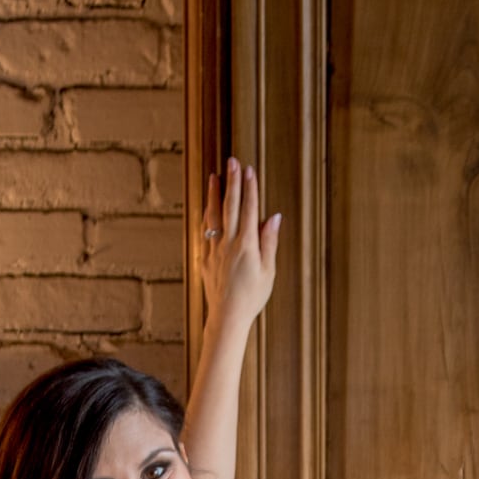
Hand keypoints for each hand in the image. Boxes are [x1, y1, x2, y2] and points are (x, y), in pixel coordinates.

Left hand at [200, 156, 280, 329]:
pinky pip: (204, 232)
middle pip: (230, 206)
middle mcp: (228, 243)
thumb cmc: (252, 297)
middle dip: (232, 182)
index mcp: (247, 245)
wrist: (228, 317)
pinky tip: (206, 208)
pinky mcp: (204, 258)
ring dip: (214, 194)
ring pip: (213, 216)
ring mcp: (214, 250)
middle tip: (232, 161)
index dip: (249, 188)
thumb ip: (269, 242)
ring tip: (214, 176)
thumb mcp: (268, 271)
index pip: (249, 209)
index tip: (249, 170)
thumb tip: (273, 217)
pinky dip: (206, 216)